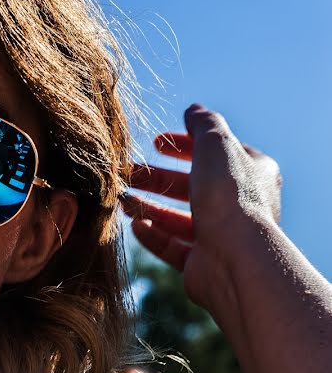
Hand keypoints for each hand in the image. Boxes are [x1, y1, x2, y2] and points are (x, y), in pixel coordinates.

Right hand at [123, 104, 281, 308]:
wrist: (235, 256)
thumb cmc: (230, 195)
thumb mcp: (217, 144)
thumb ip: (204, 124)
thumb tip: (193, 109)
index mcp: (251, 174)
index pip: (214, 154)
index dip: (184, 144)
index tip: (155, 141)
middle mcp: (238, 205)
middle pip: (190, 186)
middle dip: (157, 177)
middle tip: (128, 171)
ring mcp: (220, 236)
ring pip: (177, 218)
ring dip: (149, 206)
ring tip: (122, 198)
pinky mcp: (201, 263)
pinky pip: (171, 245)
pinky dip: (151, 234)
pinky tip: (135, 223)